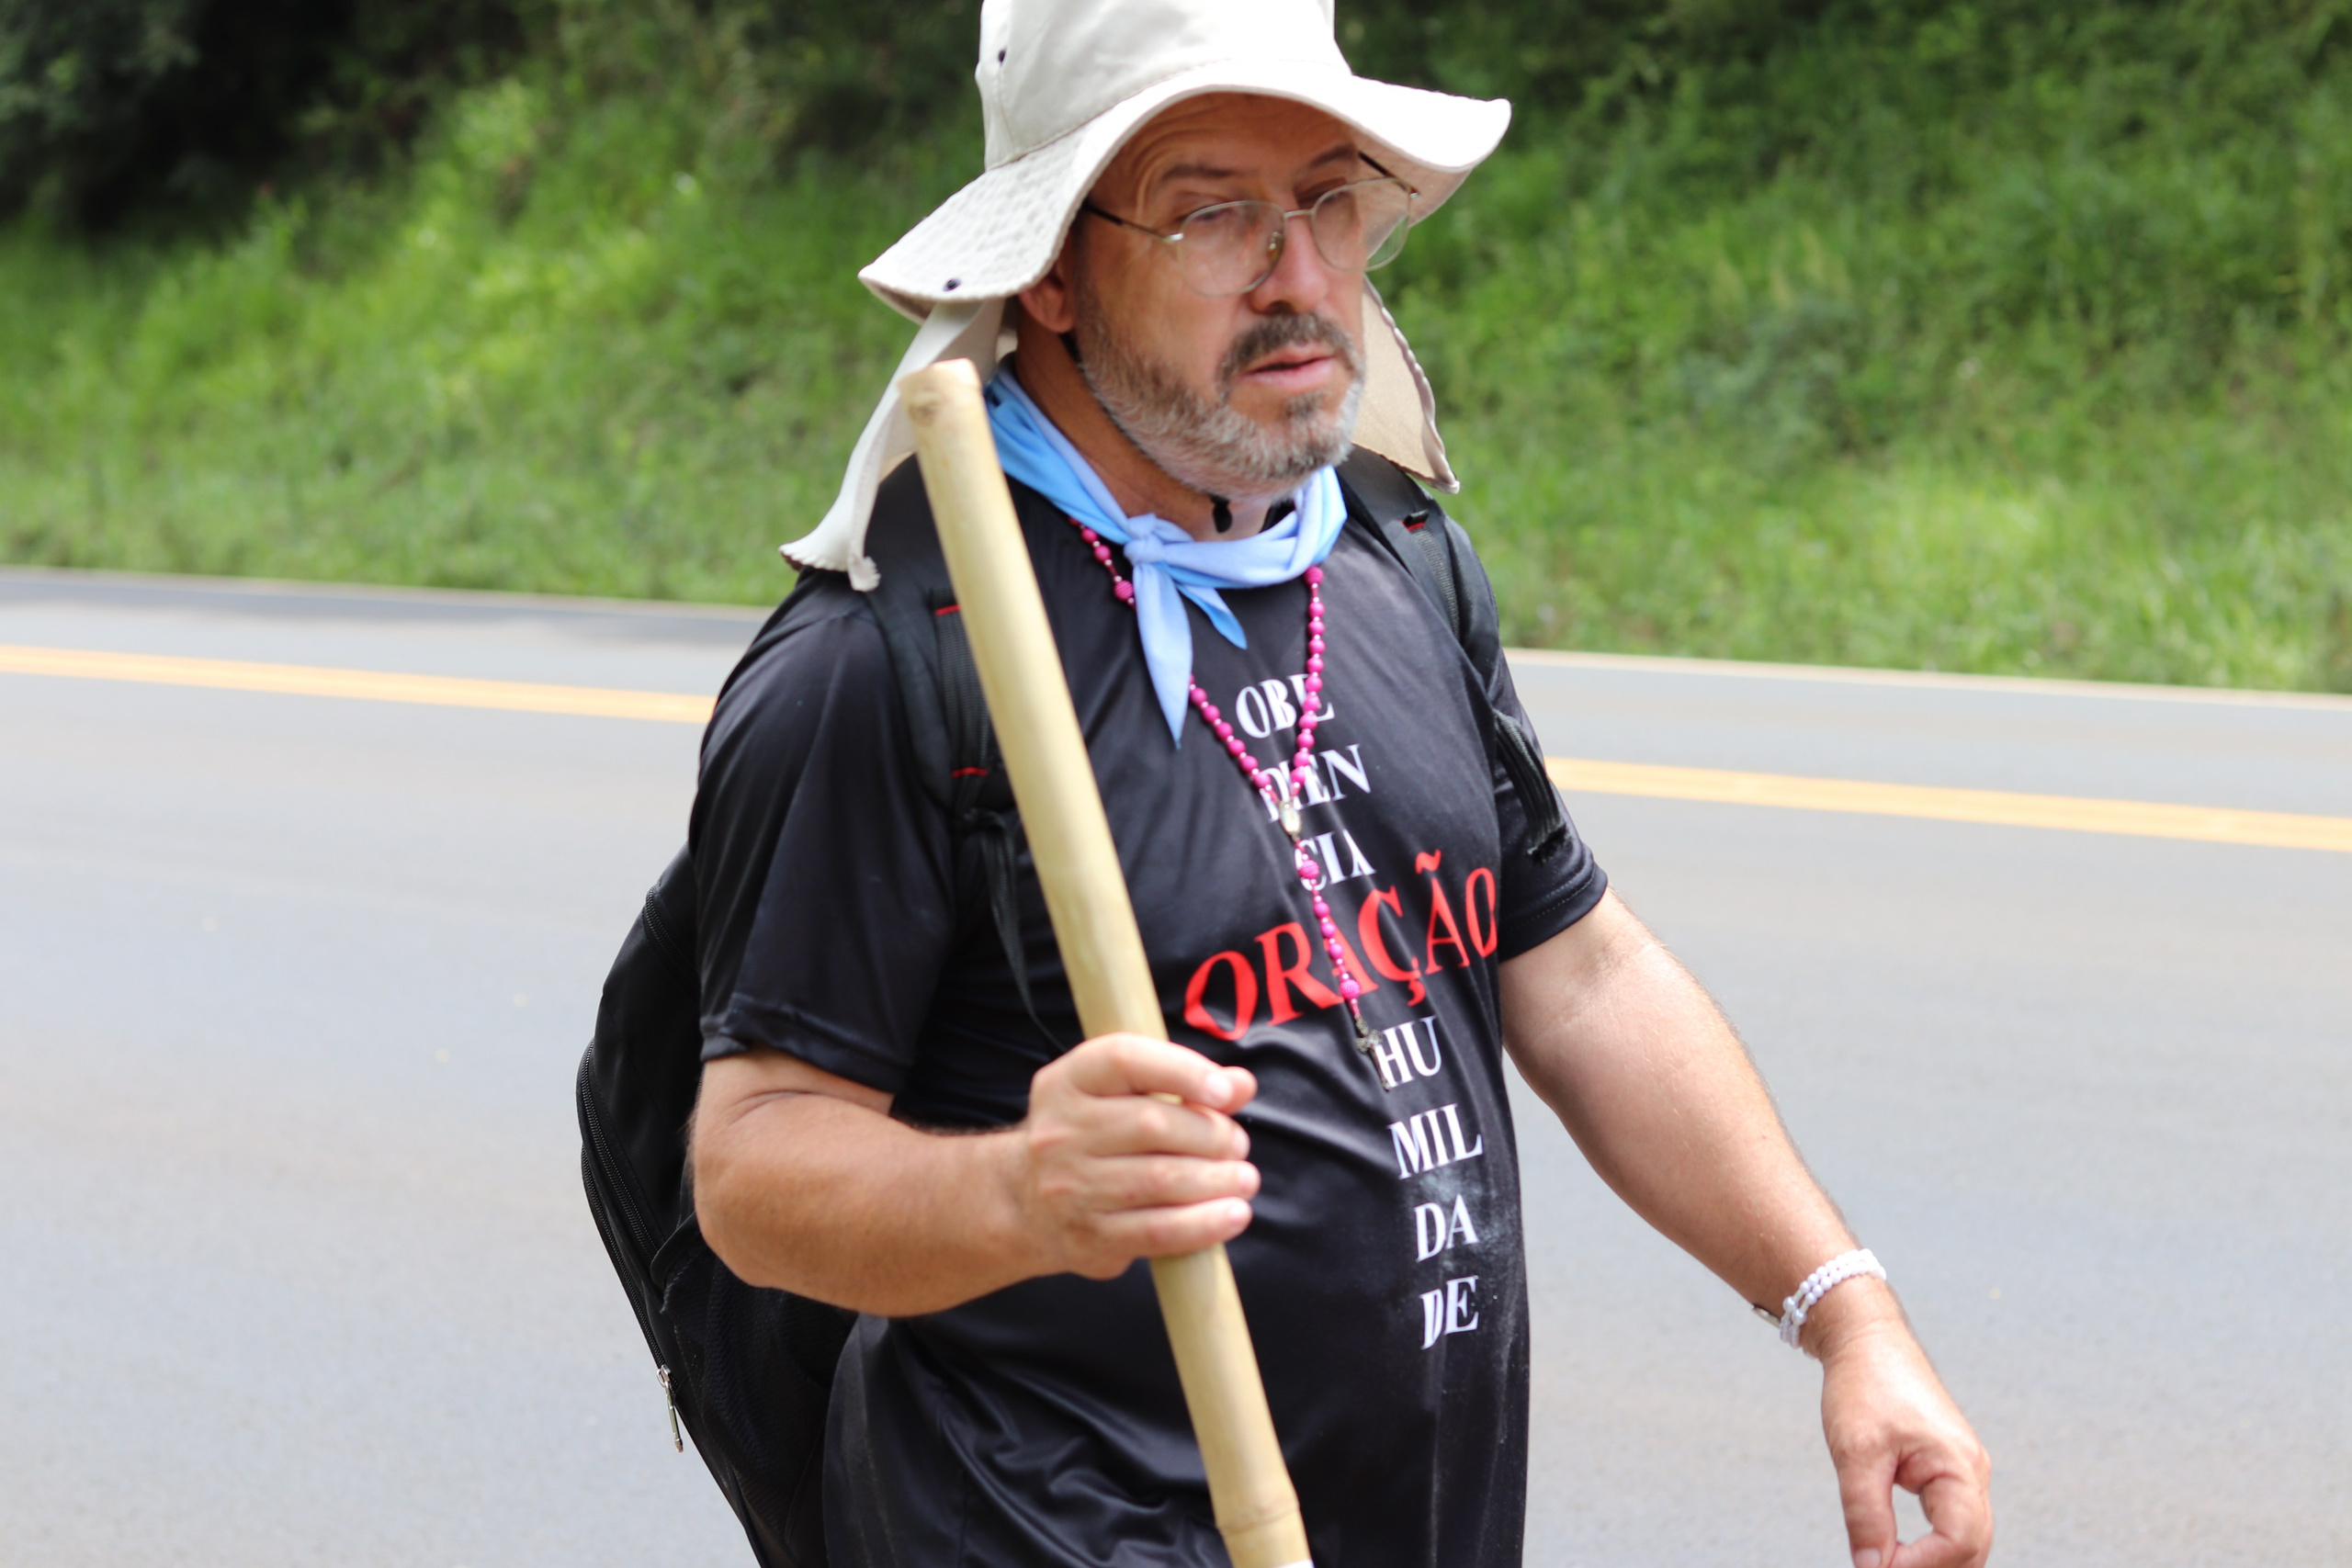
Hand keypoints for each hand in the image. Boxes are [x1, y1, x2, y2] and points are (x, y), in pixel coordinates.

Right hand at [1011, 1034, 1259, 1278]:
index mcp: (1069, 1081)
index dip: (1183, 1071)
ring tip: (1243, 1180)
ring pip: (1159, 1181)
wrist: (1027, 1204)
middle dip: (1211, 1135)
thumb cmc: (1095, 1138)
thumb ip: (1184, 1082)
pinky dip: (1204, 1224)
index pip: (1124, 1059)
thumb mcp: (1124, 1095)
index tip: (1226, 1092)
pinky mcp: (1089, 1237)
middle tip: (1237, 1145)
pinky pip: (1157, 1231)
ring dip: (1216, 1181)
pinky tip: (1233, 1215)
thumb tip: (1241, 1085)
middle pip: (1151, 1125)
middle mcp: (1060, 1130)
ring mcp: (1069, 1187)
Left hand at [1810, 1282, 1992, 1567]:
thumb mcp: (1856, 1451)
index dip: (1920, 1565)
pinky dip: (1931, 1546)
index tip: (1877, 1566)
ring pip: (1965, 1540)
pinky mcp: (1945, 1472)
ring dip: (1934, 1561)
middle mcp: (1971, 1473)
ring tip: (1888, 1564)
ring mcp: (1962, 1473)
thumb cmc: (1864, 1384)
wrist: (1865, 1340)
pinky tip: (1899, 1555)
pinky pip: (1951, 1523)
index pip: (1958, 1541)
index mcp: (1960, 1466)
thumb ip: (1866, 1514)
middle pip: (1972, 1548)